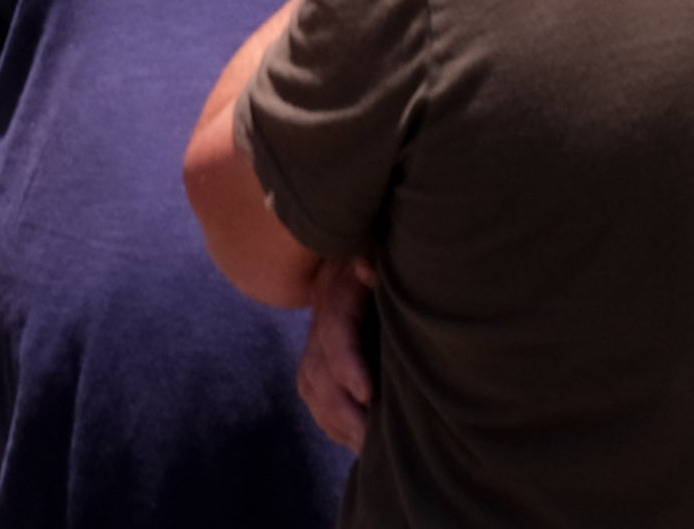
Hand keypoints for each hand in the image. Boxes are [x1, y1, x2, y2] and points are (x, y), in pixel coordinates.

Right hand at [297, 257, 375, 450]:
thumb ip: (373, 256)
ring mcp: (317, 338)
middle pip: (317, 371)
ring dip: (336, 420)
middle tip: (371, 439)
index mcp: (338, 292)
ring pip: (311, 386)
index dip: (345, 365)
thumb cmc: (381, 248)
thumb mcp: (377, 246)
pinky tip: (352, 438)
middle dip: (342, 410)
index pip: (333, 333)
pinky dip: (329, 420)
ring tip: (365, 446)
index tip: (368, 393)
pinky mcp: (320, 354)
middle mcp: (321, 318)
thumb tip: (366, 266)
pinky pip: (312, 392)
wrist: (360, 247)